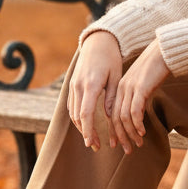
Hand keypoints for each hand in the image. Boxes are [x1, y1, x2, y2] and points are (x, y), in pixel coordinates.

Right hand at [67, 31, 121, 150]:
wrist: (98, 41)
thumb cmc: (111, 58)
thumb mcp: (116, 77)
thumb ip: (111, 97)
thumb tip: (109, 117)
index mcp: (91, 85)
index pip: (86, 114)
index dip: (88, 131)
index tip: (92, 144)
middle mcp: (78, 86)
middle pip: (78, 117)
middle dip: (86, 133)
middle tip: (96, 146)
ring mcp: (73, 85)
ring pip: (73, 113)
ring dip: (81, 127)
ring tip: (92, 139)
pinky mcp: (72, 84)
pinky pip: (72, 106)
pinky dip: (78, 118)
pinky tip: (86, 125)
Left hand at [112, 41, 169, 152]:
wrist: (164, 51)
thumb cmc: (156, 68)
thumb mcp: (143, 85)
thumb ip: (138, 99)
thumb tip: (138, 116)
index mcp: (120, 89)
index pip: (112, 114)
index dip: (114, 131)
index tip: (117, 145)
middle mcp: (122, 89)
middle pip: (115, 118)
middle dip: (121, 137)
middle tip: (127, 151)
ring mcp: (130, 88)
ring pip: (124, 117)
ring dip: (130, 134)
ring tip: (138, 144)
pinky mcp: (141, 88)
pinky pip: (135, 111)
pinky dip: (137, 124)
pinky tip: (143, 133)